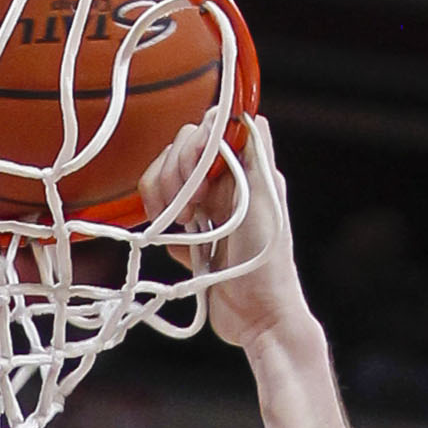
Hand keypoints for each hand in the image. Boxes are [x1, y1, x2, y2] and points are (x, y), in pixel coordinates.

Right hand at [147, 108, 300, 351]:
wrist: (259, 317)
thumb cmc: (267, 260)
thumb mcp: (265, 195)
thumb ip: (254, 149)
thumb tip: (239, 110)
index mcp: (245, 166)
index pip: (209, 127)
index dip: (195, 145)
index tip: (199, 178)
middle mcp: (225, 182)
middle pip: (181, 150)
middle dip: (174, 176)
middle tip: (190, 212)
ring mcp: (207, 209)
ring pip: (166, 179)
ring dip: (163, 199)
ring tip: (181, 227)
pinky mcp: (192, 238)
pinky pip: (163, 217)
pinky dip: (159, 225)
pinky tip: (175, 243)